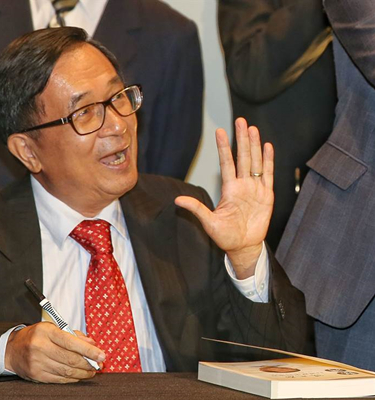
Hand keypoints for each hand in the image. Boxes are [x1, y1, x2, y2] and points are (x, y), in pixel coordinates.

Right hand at [5, 322, 104, 382]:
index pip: (71, 342)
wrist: (12, 349)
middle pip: (70, 358)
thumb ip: (74, 335)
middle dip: (88, 363)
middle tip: (99, 365)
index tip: (102, 355)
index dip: (89, 350)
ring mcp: (37, 363)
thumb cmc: (37, 336)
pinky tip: (79, 375)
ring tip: (91, 371)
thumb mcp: (53, 328)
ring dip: (82, 372)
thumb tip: (92, 344)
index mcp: (46, 332)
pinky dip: (72, 378)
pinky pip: (59, 379)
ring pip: (66, 371)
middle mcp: (40, 347)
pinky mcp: (36, 375)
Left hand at [175, 118, 273, 278]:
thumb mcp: (209, 223)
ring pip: (255, 162)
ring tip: (253, 128)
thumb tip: (177, 200)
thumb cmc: (225, 236)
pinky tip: (268, 146)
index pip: (226, 163)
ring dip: (255, 145)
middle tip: (240, 121)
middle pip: (242, 157)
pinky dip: (268, 161)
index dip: (224, 147)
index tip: (220, 131)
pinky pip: (268, 175)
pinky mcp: (267, 195)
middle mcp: (242, 185)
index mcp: (229, 189)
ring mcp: (255, 189)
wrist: (243, 247)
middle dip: (241, 139)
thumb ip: (196, 209)